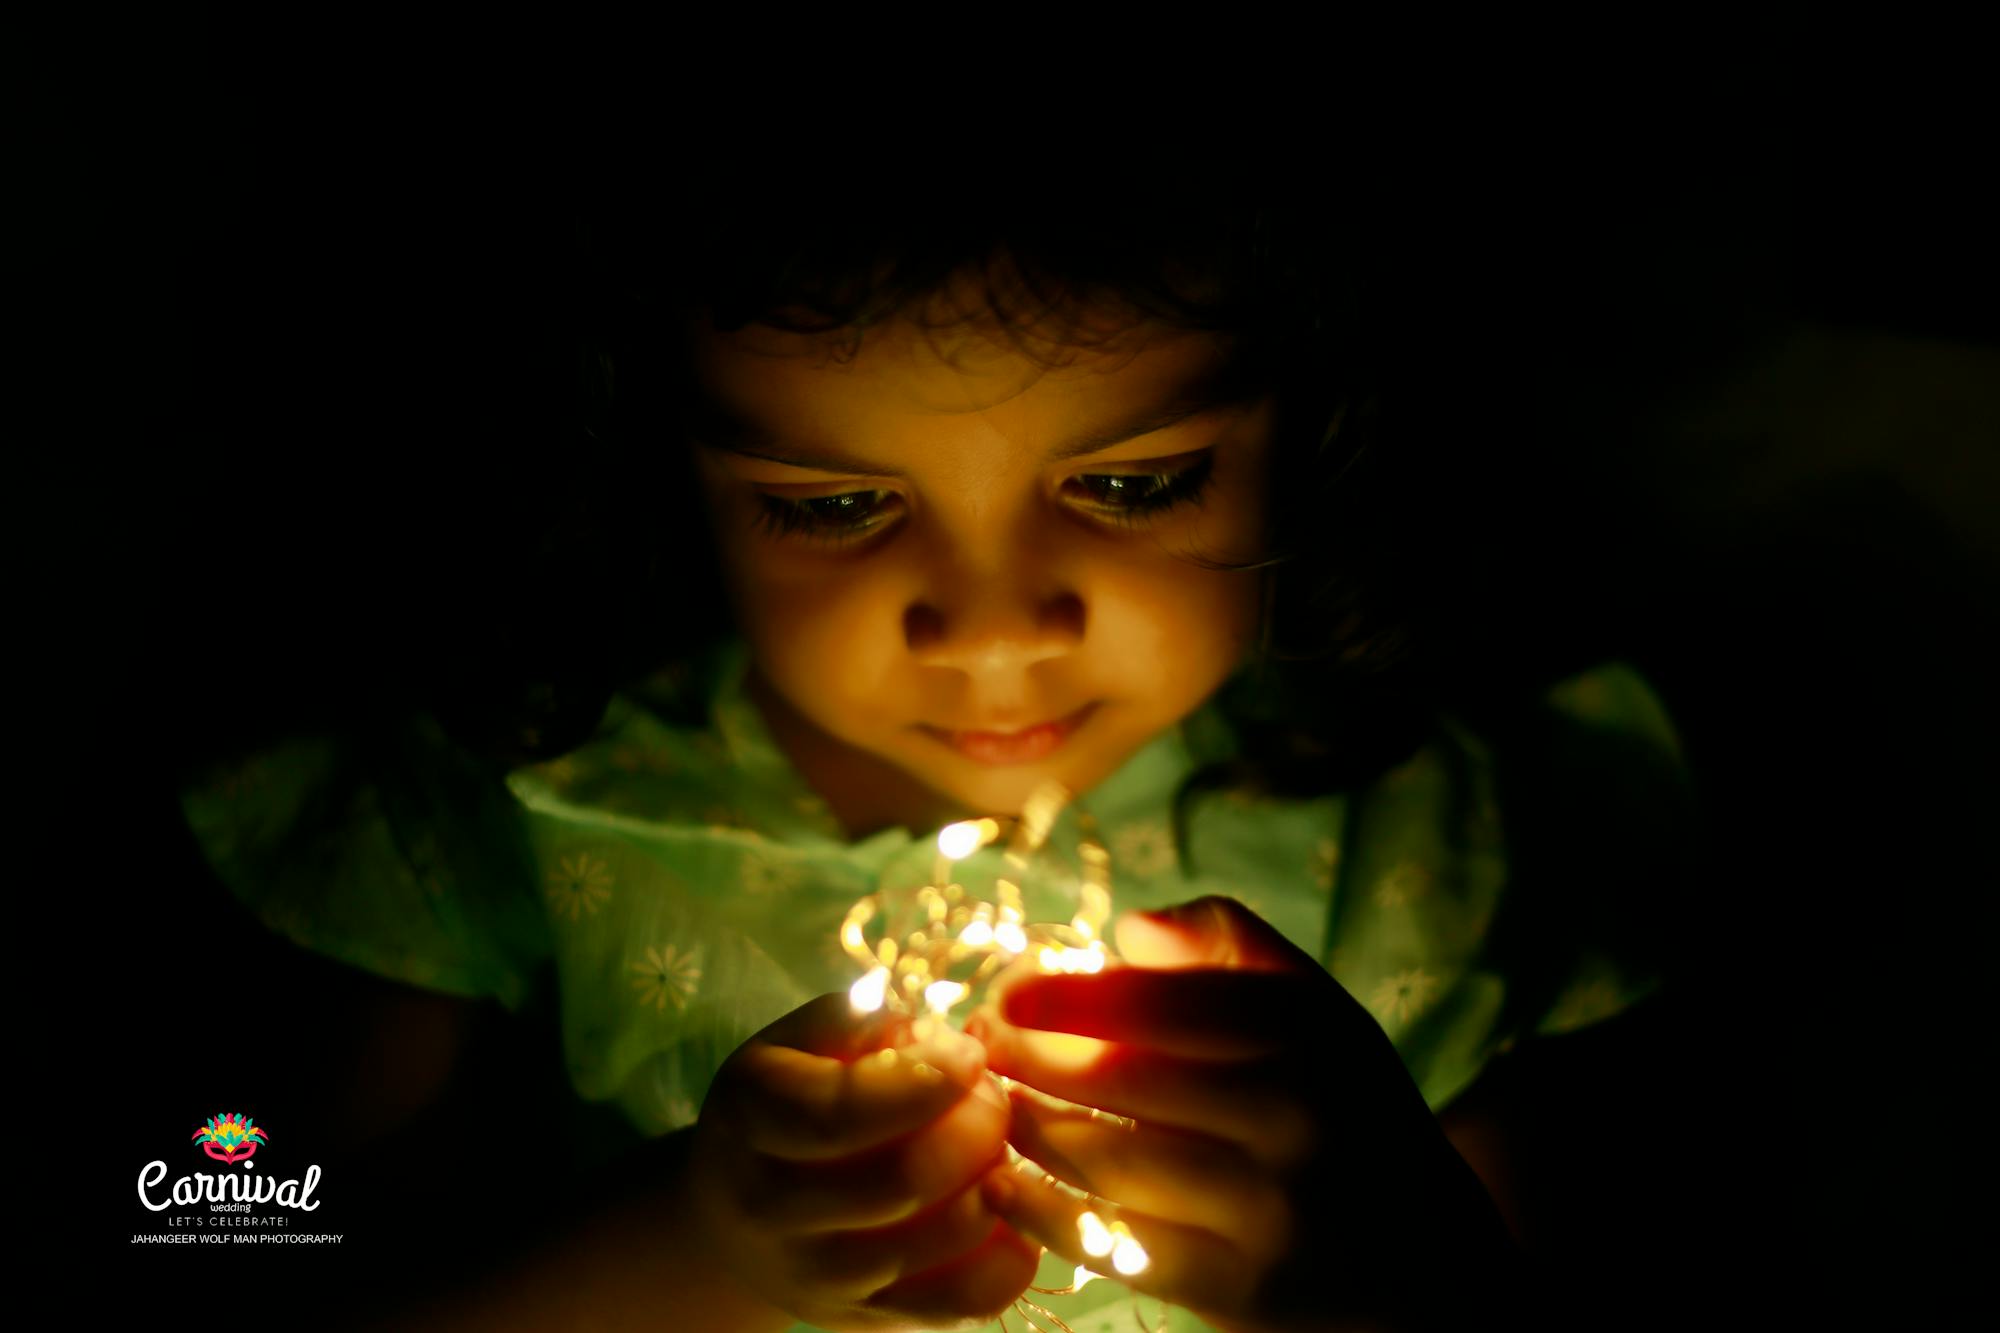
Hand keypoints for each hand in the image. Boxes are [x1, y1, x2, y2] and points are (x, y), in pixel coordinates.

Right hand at [690, 993, 1041, 1331]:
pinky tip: (1003, 1206)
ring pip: (945, 1239)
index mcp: (753, 1118)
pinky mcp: (867, 1319)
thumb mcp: (794, 1044)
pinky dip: (1008, 1253)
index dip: (923, 1081)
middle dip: (977, 1125)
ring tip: (996, 1145)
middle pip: (904, 1180)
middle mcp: (774, 1209)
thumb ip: (857, 1022)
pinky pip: (966, 1301)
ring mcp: (822, 1277)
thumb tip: (932, 1039)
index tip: (970, 1054)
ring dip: (997, 1181)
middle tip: (993, 1095)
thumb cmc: (781, 1106)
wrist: (731, 1221)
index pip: (839, 1113)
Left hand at [967, 897, 1519, 1332]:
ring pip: (1103, 1162)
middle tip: (979, 1046)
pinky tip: (1005, 1184)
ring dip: (1026, 1130)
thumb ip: (1230, 946)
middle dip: (1027, 1058)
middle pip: (1116, 1080)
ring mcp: (1265, 1210)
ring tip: (991, 1105)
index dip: (1065, 994)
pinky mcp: (1237, 1289)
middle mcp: (1293, 1116)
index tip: (1008, 991)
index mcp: (1306, 1032)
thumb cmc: (1344, 1111)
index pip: (1158, 1001)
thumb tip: (1127, 930)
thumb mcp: (1317, 1011)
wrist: (1429, 1266)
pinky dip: (1042, 1211)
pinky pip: (1109, 1243)